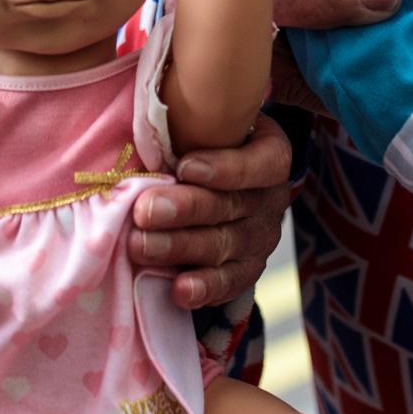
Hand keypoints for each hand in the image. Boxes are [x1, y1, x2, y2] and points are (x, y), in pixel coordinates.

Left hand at [132, 113, 291, 307]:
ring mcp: (261, 238)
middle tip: (145, 211)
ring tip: (140, 247)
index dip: (226, 168)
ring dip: (180, 248)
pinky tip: (178, 290)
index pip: (262, 163)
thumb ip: (188, 124)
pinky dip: (204, 289)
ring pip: (224, 246)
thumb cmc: (202, 140)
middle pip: (232, 207)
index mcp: (271, 154)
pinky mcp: (246, 269)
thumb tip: (149, 128)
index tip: (183, 166)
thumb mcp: (205, 123)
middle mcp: (271, 198)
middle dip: (186, 210)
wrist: (214, 180)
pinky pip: (230, 283)